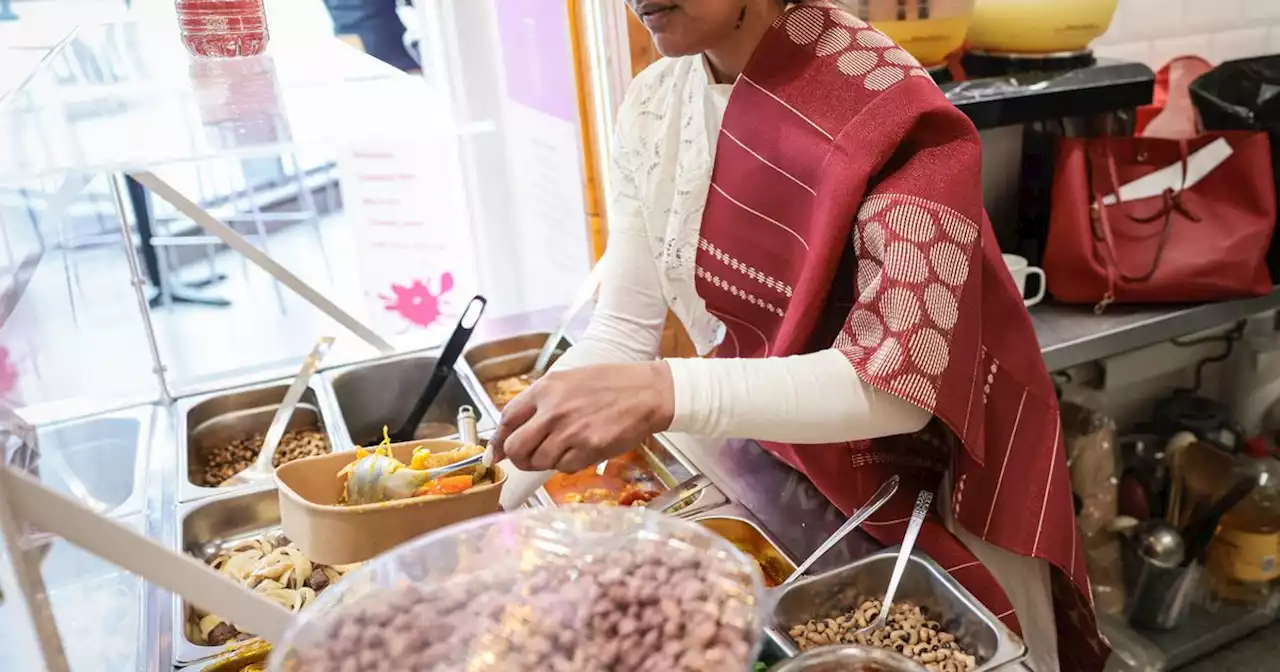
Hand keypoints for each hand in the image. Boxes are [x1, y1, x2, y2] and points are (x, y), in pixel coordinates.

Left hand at [492, 361, 674, 472]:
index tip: (497, 450)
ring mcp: (570, 432)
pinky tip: (580, 450)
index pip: (507, 419)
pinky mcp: (588, 449)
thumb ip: (541, 401)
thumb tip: (514, 429)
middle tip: (527, 459)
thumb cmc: (611, 384)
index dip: (498, 439)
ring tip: (561, 450)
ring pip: (538, 462)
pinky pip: (563, 468)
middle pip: (515, 448)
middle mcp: (553, 410)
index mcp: (546, 389)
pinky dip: (567, 465)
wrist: (647, 392)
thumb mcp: (569, 379)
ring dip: (545, 462)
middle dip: (517, 458)